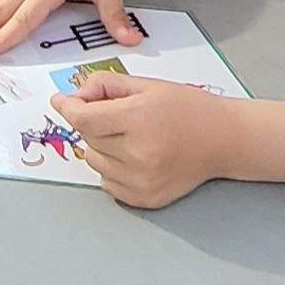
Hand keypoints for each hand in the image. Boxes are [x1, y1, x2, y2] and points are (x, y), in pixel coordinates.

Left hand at [53, 72, 242, 209]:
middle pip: (87, 138)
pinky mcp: (144, 199)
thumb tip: (75, 95)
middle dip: (95, 123)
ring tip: (132, 137)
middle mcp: (138, 154)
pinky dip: (113, 169)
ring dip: (102, 147)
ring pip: (94, 161)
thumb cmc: (188, 108)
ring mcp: (141, 181)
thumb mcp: (147, 85)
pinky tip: (137, 156)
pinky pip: (107, 183)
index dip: (68, 108)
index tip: (61, 101)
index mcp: (139, 120)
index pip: (84, 119)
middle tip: (121, 115)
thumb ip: (107, 85)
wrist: (223, 139)